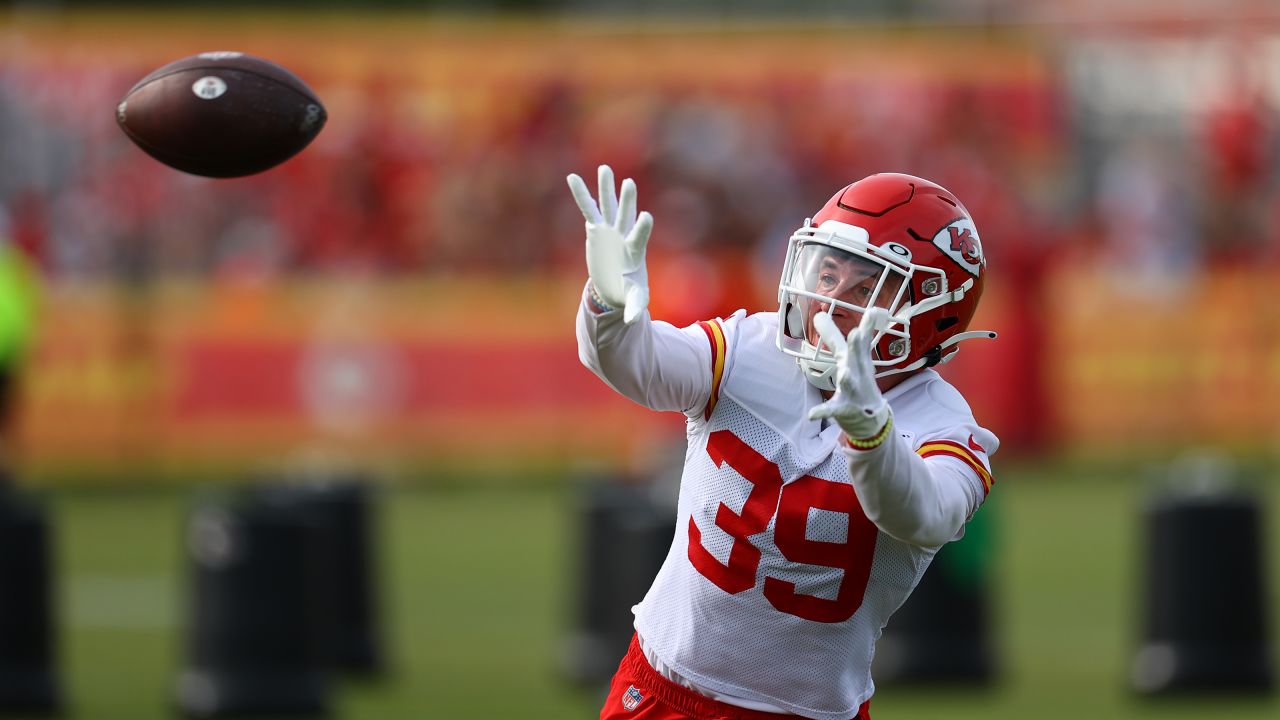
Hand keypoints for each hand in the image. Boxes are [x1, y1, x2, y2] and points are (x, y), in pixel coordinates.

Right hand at [567, 165, 652, 323]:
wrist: (616, 283)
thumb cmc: (628, 289)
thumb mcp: (634, 299)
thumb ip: (634, 306)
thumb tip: (632, 320)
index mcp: (634, 250)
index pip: (639, 236)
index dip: (642, 227)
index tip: (646, 216)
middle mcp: (623, 235)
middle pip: (625, 215)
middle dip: (626, 200)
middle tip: (629, 183)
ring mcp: (610, 229)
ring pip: (607, 205)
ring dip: (606, 188)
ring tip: (605, 169)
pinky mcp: (596, 229)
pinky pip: (587, 208)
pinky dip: (580, 194)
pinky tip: (573, 177)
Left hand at [808, 308, 891, 439]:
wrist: (871, 419)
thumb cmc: (858, 382)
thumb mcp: (846, 359)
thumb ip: (833, 337)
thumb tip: (819, 313)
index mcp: (858, 361)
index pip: (861, 342)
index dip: (865, 327)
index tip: (872, 311)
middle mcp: (858, 374)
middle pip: (858, 359)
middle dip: (857, 347)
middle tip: (856, 333)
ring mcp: (853, 392)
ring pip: (850, 384)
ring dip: (847, 378)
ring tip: (844, 372)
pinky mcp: (843, 409)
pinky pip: (831, 410)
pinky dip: (822, 412)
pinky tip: (812, 414)